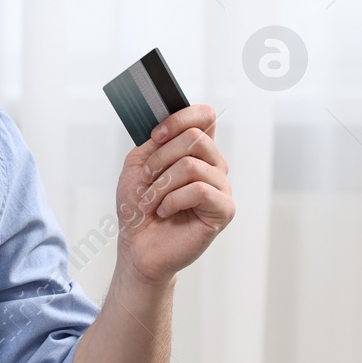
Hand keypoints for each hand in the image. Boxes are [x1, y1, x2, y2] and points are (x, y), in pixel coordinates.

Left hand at [116, 104, 234, 285]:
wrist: (137, 246)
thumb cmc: (138, 208)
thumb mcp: (137, 166)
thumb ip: (154, 142)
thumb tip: (169, 126)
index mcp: (196, 151)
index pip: (205, 116)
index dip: (180, 119)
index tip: (155, 136)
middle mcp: (213, 165)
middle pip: (195, 138)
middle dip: (160, 158)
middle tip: (147, 180)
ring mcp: (221, 187)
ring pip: (192, 165)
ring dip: (161, 185)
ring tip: (152, 202)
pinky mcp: (224, 209)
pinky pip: (199, 190)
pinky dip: (172, 200)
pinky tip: (164, 212)